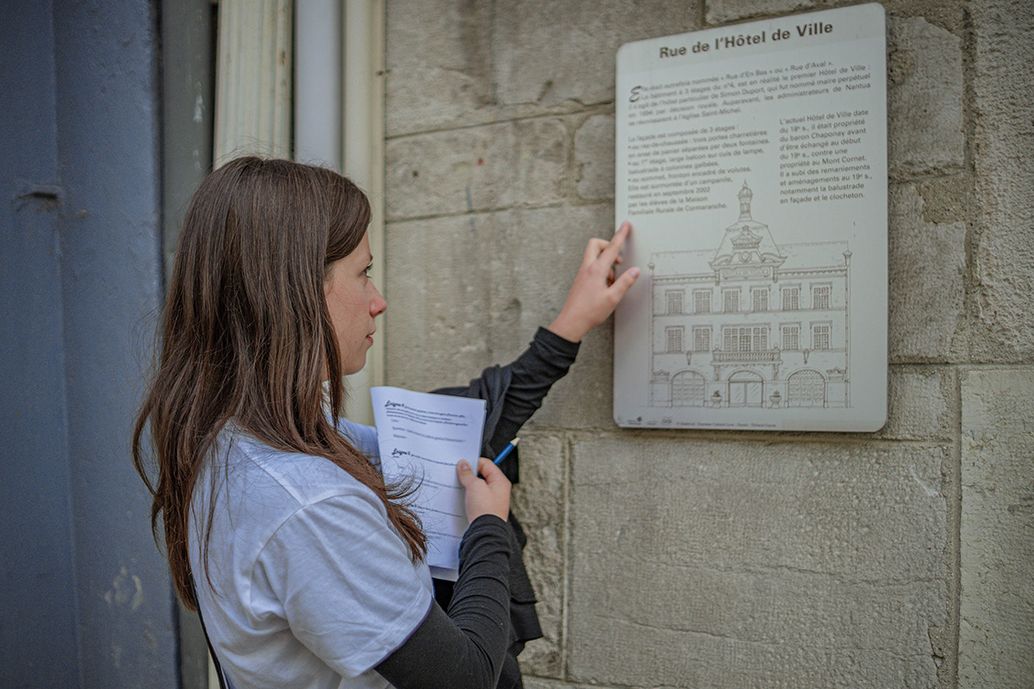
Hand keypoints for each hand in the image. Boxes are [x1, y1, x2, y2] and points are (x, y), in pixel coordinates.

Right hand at [456, 457, 510, 521]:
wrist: (485, 532)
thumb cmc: (486, 510)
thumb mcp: (474, 486)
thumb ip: (468, 474)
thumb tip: (464, 464)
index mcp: (500, 481)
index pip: (486, 464)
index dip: (473, 463)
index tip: (462, 465)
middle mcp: (499, 490)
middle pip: (482, 475)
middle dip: (470, 475)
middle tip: (459, 476)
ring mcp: (493, 500)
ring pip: (479, 487)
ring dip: (469, 486)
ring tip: (460, 487)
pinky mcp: (486, 509)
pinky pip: (477, 498)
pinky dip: (469, 496)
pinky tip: (463, 498)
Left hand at [547, 221, 640, 341]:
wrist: (571, 322)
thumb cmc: (589, 311)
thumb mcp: (613, 298)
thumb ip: (625, 282)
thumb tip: (635, 271)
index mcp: (596, 270)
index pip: (611, 248)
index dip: (620, 235)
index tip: (626, 225)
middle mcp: (587, 268)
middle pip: (596, 245)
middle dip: (608, 246)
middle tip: (619, 258)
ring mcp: (582, 274)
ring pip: (594, 256)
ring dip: (606, 261)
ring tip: (614, 279)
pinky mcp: (581, 280)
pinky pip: (592, 267)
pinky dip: (601, 271)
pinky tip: (606, 286)